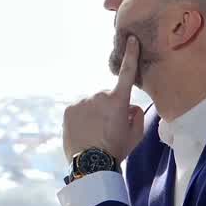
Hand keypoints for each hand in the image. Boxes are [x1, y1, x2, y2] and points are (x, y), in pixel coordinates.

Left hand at [62, 35, 144, 161]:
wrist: (91, 165)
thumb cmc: (116, 150)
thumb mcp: (135, 135)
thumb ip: (137, 116)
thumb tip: (130, 107)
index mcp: (118, 101)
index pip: (127, 74)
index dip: (130, 55)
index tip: (131, 39)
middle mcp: (99, 96)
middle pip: (106, 98)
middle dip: (108, 108)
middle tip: (108, 130)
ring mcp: (82, 102)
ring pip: (91, 104)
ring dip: (93, 114)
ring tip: (94, 134)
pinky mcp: (69, 109)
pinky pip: (78, 110)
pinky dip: (81, 118)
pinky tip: (83, 133)